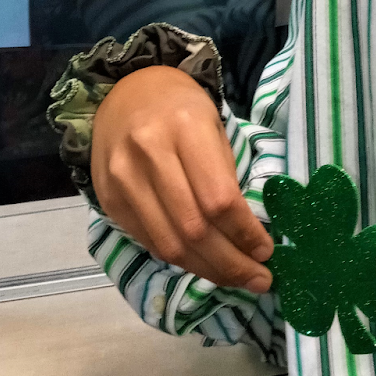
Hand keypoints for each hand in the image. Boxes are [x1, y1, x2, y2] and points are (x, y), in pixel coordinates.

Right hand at [91, 65, 273, 291]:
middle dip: (230, 263)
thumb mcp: (213, 125)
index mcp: (185, 128)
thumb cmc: (181, 109)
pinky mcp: (108, 200)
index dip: (245, 234)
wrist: (125, 94)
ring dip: (207, 271)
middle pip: (193, 229)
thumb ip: (225, 175)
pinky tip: (203, 264)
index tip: (267, 253)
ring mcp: (123, 180)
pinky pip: (149, 242)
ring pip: (168, 244)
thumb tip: (249, 236)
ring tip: (236, 280)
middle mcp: (149, 154)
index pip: (219, 199)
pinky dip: (180, 259)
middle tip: (260, 281)